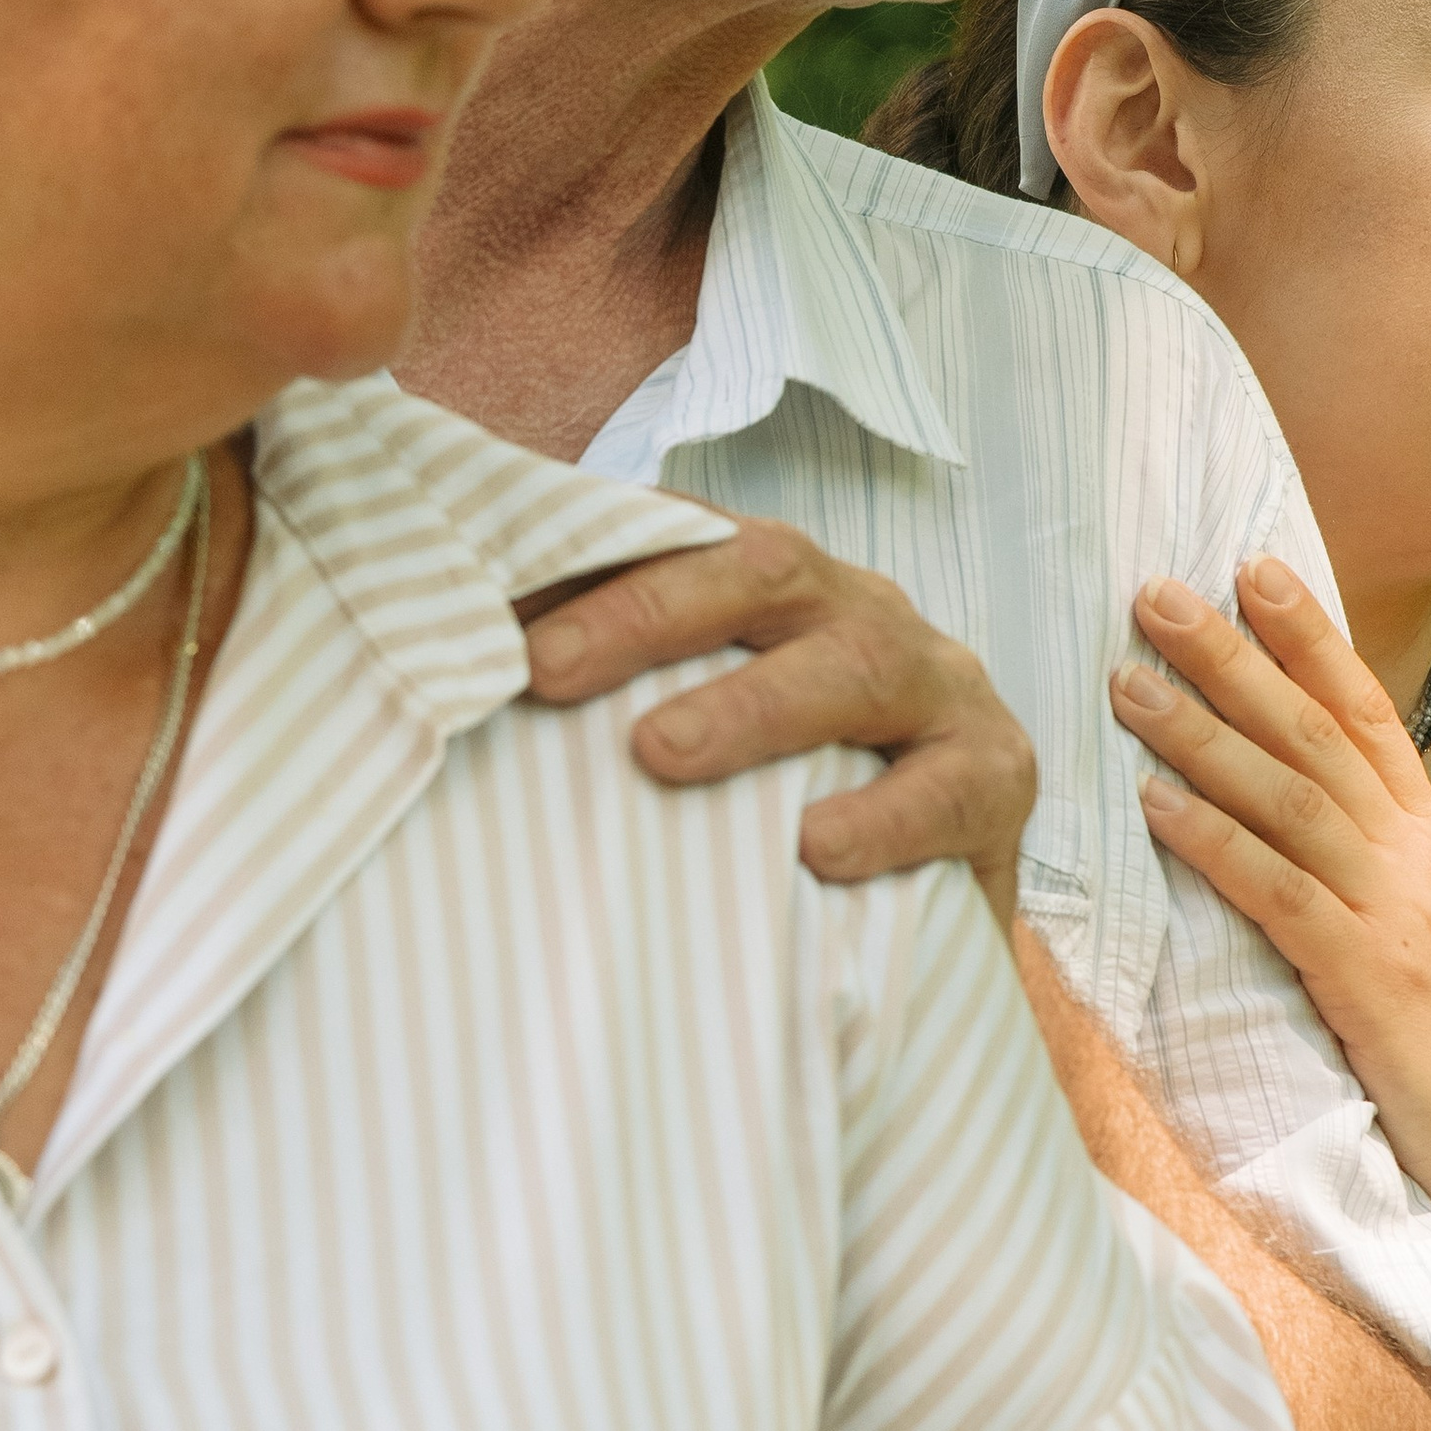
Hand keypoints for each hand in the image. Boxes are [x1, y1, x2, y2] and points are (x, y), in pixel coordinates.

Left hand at [523, 515, 1035, 924]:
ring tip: (661, 753)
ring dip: (752, 705)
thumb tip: (433, 669)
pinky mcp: (998, 774)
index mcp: (777, 585)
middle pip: (761, 571)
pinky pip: (947, 786)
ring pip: (851, 666)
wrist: (929, 893)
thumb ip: (600, 691)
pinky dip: (883, 817)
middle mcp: (857, 612)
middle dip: (648, 611)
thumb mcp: (694, 727)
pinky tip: (816, 850)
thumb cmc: (777, 792)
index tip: (483, 610)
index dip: (583, 559)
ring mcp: (936, 686)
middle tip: (546, 669)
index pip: (679, 538)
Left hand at [1111, 560, 1430, 1247]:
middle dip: (1232, 654)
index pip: (1367, 710)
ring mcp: (1397, 913)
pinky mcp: (1368, 979)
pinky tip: (1155, 803)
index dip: (1309, 634)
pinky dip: (1214, 840)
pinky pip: (1277, 891)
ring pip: (1288, 795)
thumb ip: (1369, 873)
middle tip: (1155, 591)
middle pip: (1315, 731)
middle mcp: (1420, 857)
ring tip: (1128, 680)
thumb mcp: (1426, 938)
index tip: (1250, 564)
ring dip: (1202, 732)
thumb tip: (1293, 822)